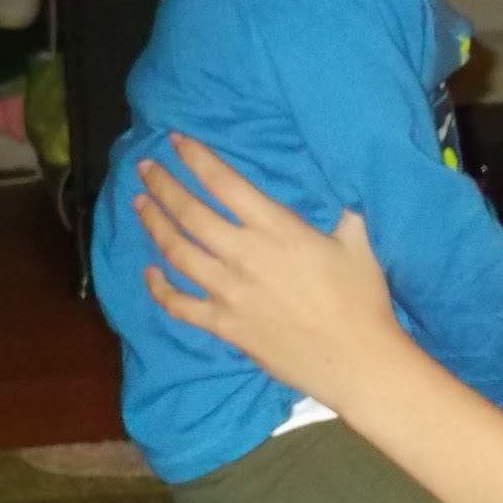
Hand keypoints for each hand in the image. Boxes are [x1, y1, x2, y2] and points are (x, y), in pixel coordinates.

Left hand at [134, 137, 400, 406]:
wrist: (355, 361)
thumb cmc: (361, 301)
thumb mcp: (359, 243)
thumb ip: (343, 211)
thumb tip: (341, 189)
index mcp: (277, 229)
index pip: (225, 183)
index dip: (196, 158)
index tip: (175, 141)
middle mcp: (244, 255)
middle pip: (190, 212)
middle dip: (163, 185)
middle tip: (145, 168)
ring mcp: (229, 293)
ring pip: (177, 252)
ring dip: (154, 225)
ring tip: (140, 205)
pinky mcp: (224, 326)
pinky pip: (179, 305)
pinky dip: (159, 288)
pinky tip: (149, 273)